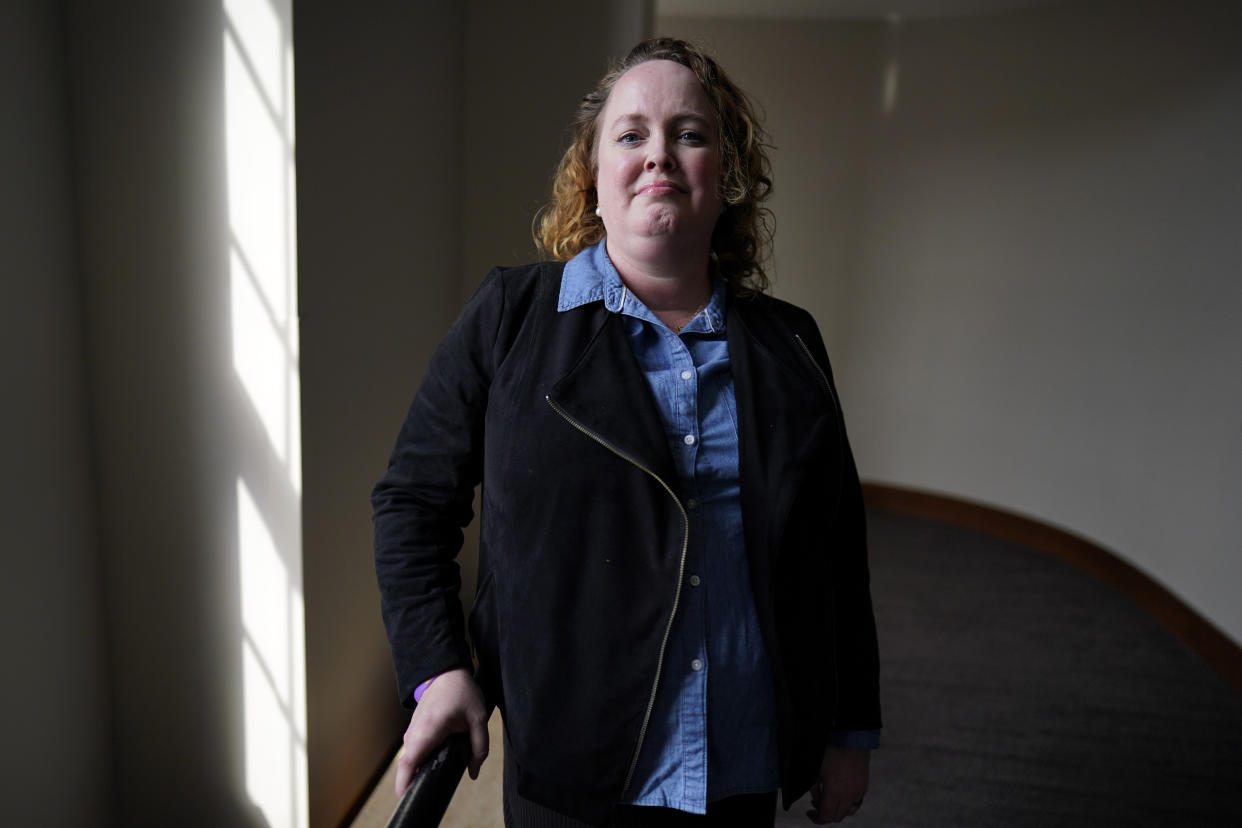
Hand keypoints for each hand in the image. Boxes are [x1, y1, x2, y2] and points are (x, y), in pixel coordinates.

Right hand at [393, 668, 489, 796]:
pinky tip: (428, 767)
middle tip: (422, 795)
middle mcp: (415, 731)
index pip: (410, 760)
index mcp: (430, 729)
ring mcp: (411, 729)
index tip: (405, 795)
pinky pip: (411, 750)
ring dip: (413, 771)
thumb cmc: (463, 693)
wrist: (447, 672)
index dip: (404, 780)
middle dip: (409, 782)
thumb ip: (479, 748)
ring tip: (426, 783)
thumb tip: (473, 773)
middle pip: (406, 763)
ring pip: (407, 757)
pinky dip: (415, 761)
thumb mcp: (479, 719)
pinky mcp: (412, 728)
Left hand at [806, 746, 869, 823]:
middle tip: (818, 804)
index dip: (817, 819)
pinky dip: (848, 804)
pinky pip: (856, 803)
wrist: (851, 740)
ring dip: (838, 810)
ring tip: (831, 800)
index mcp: (834, 792)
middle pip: (837, 817)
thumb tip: (816, 800)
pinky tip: (842, 795)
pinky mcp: (864, 787)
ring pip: (848, 812)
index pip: (826, 817)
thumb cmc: (834, 751)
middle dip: (826, 814)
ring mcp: (858, 792)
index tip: (811, 813)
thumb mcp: (816, 770)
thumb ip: (815, 789)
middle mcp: (848, 795)